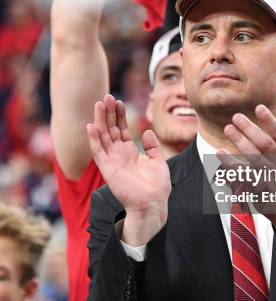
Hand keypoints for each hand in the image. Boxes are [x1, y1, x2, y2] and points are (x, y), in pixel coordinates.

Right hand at [87, 94, 170, 242]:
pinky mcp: (108, 169)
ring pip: (102, 136)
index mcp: (129, 152)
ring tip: (99, 104)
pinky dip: (94, 139)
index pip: (121, 129)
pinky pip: (98, 152)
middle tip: (107, 97)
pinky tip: (91, 126)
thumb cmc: (156, 186)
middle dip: (108, 113)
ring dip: (100, 120)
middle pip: (110, 129)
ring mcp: (112, 161)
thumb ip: (152, 146)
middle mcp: (118, 154)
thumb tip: (147, 131)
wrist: (153, 203)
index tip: (118, 101)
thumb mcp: (158, 161)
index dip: (119, 115)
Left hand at [218, 105, 275, 249]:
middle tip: (236, 117)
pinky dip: (232, 166)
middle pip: (266, 145)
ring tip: (228, 129)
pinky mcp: (258, 191)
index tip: (258, 107)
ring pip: (255, 160)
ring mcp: (269, 179)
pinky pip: (243, 177)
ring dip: (241, 144)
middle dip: (251, 130)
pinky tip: (220, 153)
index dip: (270, 121)